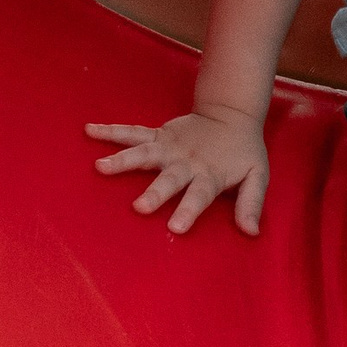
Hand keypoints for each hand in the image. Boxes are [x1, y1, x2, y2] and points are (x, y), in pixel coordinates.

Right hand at [85, 106, 270, 236]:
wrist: (232, 114)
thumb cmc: (243, 151)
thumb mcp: (257, 176)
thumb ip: (252, 203)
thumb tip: (252, 232)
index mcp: (209, 174)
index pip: (200, 194)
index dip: (189, 210)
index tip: (176, 228)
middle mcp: (186, 162)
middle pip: (169, 178)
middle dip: (155, 192)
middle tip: (139, 207)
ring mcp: (169, 147)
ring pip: (144, 153)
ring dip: (123, 159)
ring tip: (100, 167)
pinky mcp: (158, 136)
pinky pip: (132, 133)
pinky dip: (110, 131)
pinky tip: (90, 130)